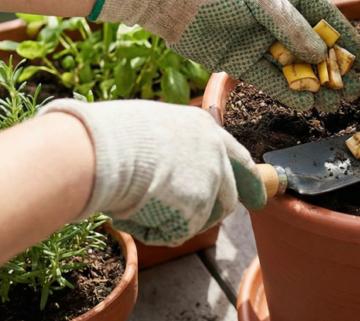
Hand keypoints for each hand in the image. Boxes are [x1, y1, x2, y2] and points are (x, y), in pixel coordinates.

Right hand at [39, 99, 266, 245]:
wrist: (100, 150)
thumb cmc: (108, 137)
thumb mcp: (147, 130)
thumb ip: (169, 150)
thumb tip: (163, 172)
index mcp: (203, 127)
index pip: (236, 157)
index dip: (247, 180)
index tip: (259, 199)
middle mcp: (215, 152)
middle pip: (226, 196)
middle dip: (211, 214)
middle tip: (187, 222)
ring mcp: (210, 180)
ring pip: (200, 219)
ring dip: (174, 221)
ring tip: (138, 205)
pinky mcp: (198, 207)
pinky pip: (174, 233)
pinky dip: (152, 230)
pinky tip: (132, 212)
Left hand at [91, 0, 359, 110]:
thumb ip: (291, 26)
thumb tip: (321, 53)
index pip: (323, 15)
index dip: (345, 36)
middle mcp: (271, 15)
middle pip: (309, 45)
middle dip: (333, 68)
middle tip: (354, 90)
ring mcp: (253, 38)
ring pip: (290, 66)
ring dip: (312, 84)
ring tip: (334, 104)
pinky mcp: (233, 59)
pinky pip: (265, 78)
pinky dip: (284, 91)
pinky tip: (304, 104)